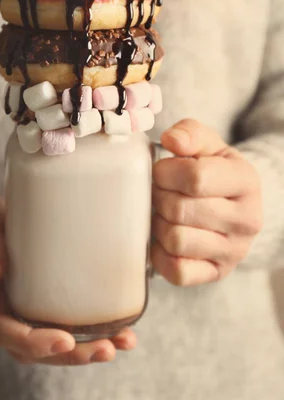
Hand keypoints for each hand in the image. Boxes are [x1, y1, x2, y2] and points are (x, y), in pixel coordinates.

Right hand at [0, 182, 135, 364]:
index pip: (4, 331)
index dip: (34, 341)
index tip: (64, 340)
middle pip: (30, 348)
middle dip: (70, 354)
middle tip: (107, 348)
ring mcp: (12, 309)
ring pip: (44, 343)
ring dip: (80, 349)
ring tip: (118, 343)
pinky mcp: (28, 300)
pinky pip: (51, 325)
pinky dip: (79, 332)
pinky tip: (110, 327)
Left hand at [151, 119, 262, 285]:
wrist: (232, 203)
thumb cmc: (213, 170)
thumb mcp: (206, 143)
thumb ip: (189, 133)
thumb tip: (172, 140)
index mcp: (246, 181)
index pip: (195, 178)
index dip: (165, 172)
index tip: (161, 170)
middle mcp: (247, 220)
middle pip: (181, 210)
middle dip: (159, 196)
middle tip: (158, 191)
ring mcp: (234, 251)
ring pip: (176, 240)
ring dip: (158, 224)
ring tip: (162, 212)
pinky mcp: (217, 273)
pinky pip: (177, 271)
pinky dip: (161, 255)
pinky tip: (163, 238)